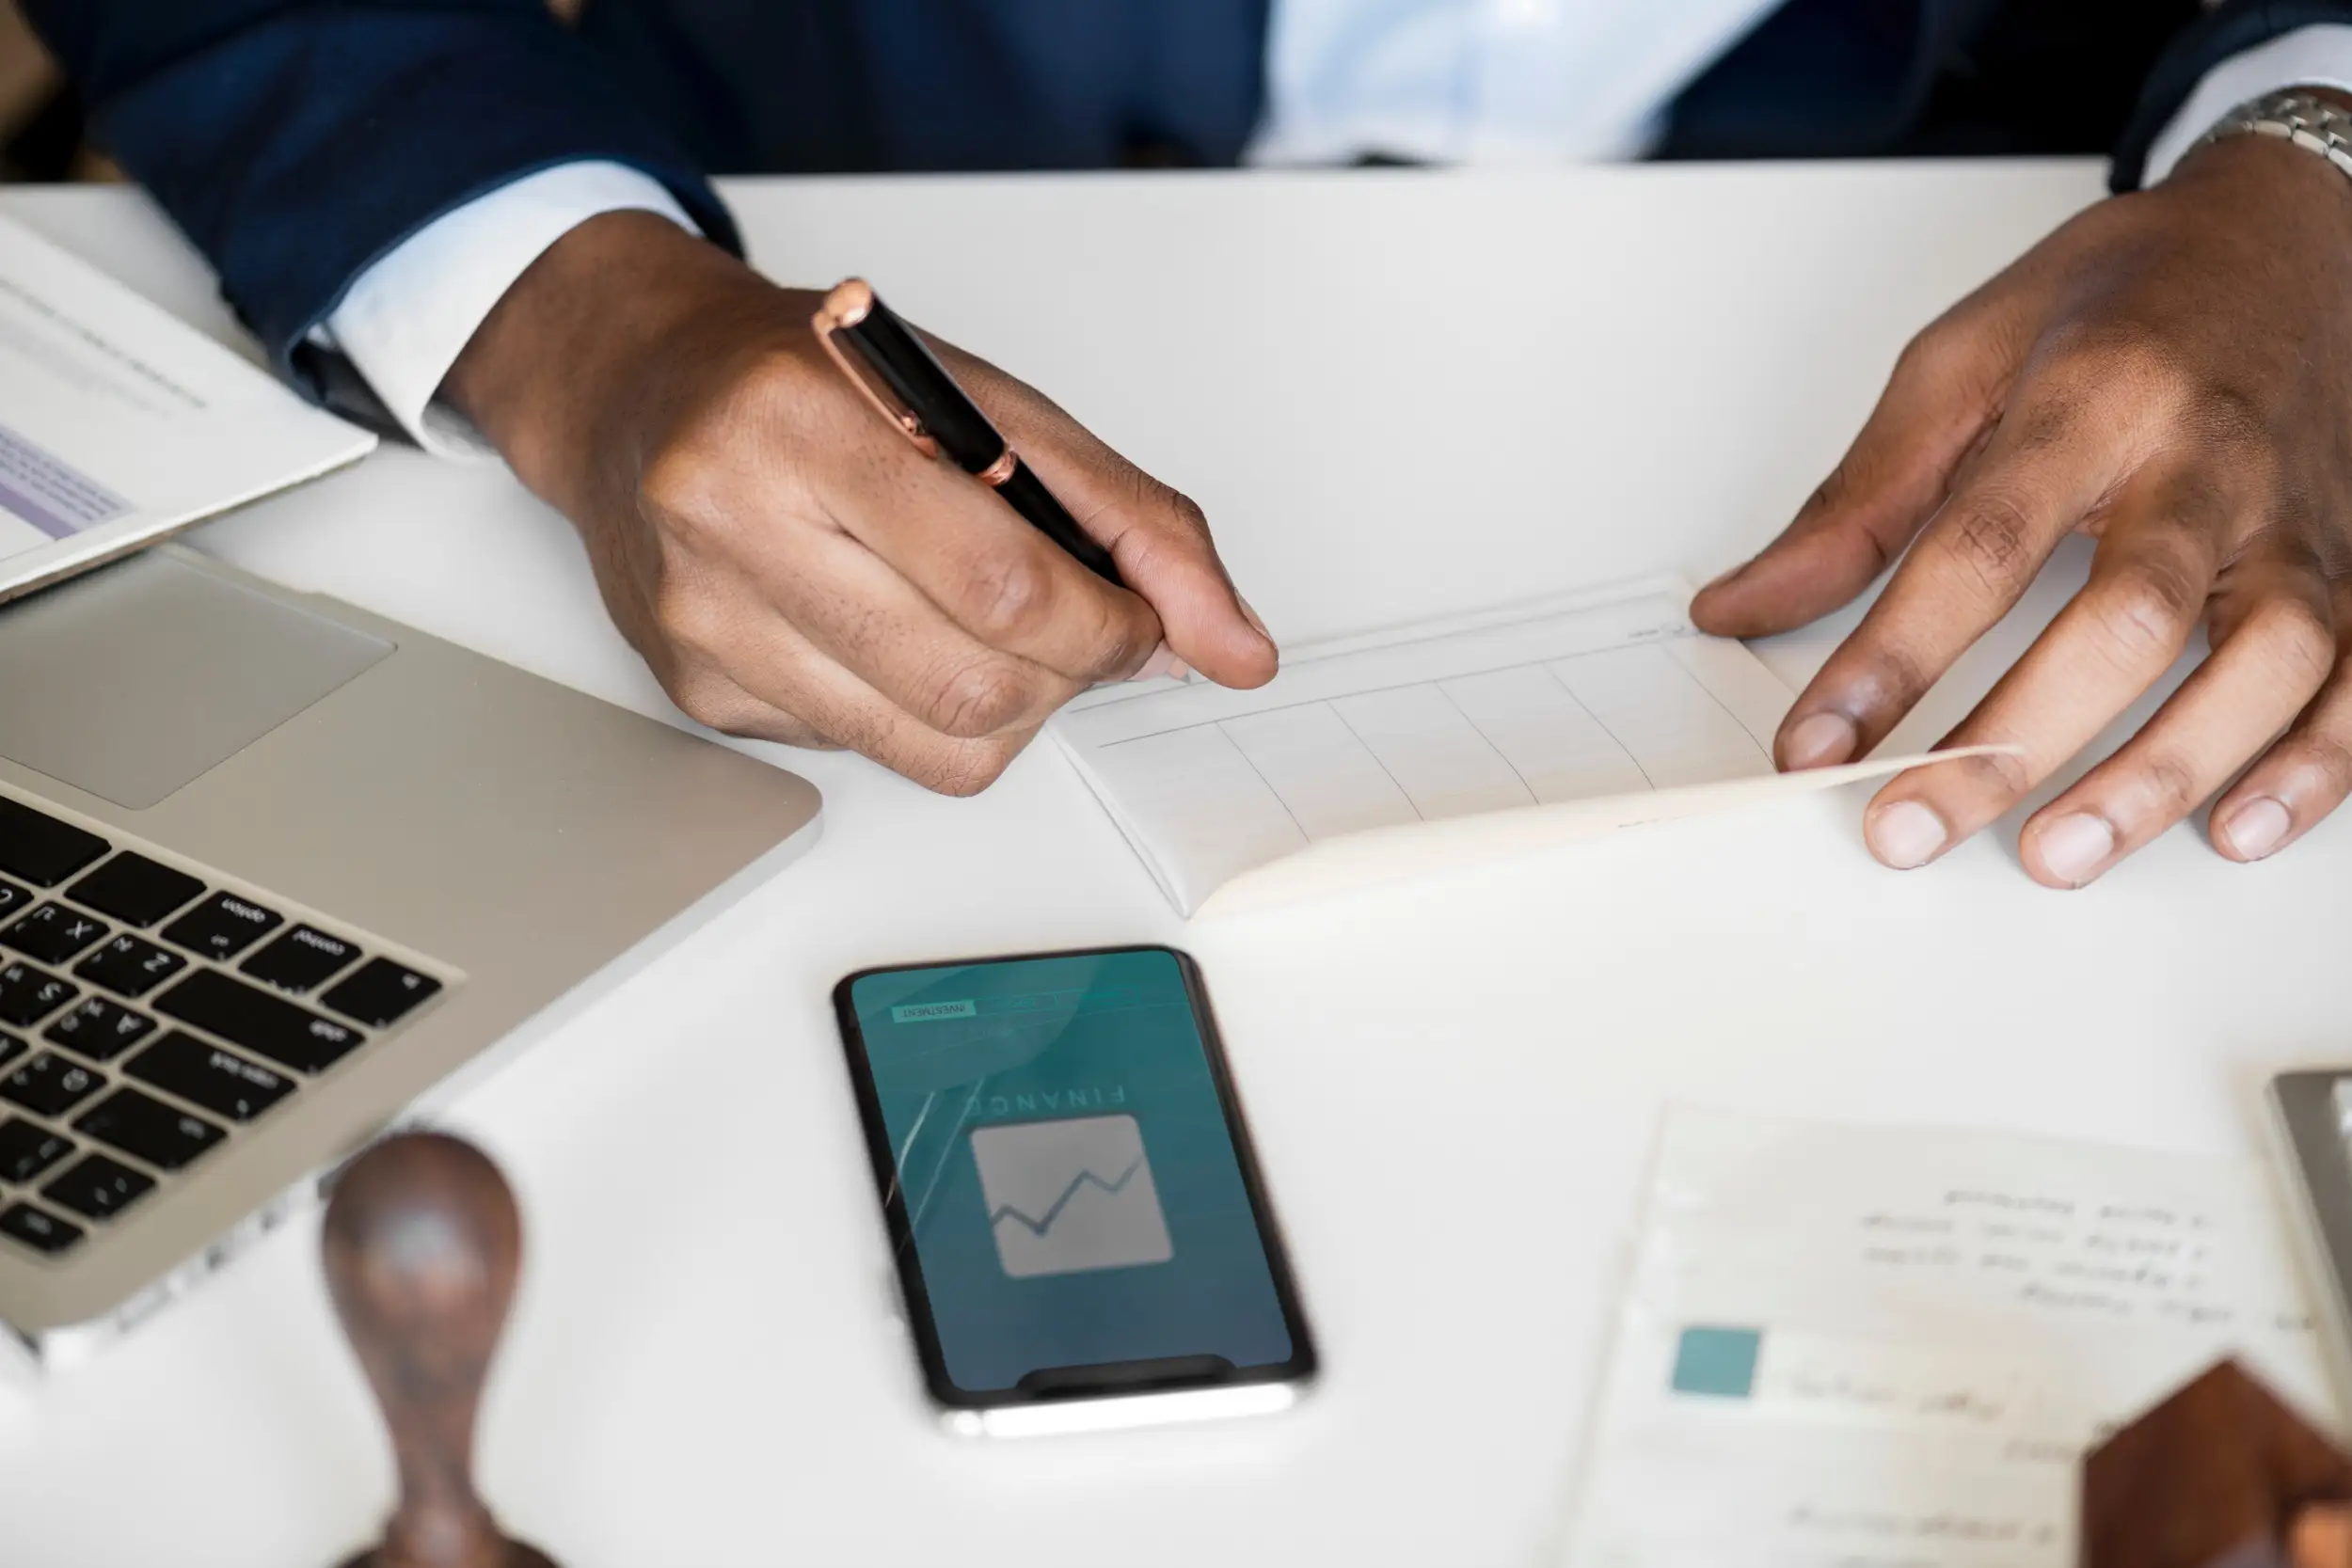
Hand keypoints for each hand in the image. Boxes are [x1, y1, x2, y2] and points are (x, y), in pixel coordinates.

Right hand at [444, 211, 1276, 792]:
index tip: (1137, 619)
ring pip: (933, 748)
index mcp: (804, 419)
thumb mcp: (990, 405)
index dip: (1108, 627)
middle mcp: (730, 519)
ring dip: (1010, 708)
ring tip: (995, 631)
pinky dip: (922, 714)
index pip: (1004, 586)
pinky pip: (872, 755)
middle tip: (1079, 627)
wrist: (640, 392)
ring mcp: (704, 620)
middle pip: (973, 686)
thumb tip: (1233, 647)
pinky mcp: (698, 693)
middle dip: (1068, 675)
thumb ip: (1132, 521)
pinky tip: (895, 633)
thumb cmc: (820, 384)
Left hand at [1691, 126, 2351, 885]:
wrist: (2293, 232)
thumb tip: (1740, 608)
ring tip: (2061, 853)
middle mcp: (2210, 461)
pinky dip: (2316, 764)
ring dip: (2165, 771)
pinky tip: (2237, 829)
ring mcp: (2298, 518)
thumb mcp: (1962, 358)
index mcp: (2097, 397)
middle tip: (1913, 826)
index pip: (1979, 545)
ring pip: (2264, 659)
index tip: (1814, 745)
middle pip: (2128, 617)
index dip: (1891, 658)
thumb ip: (1856, 500)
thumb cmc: (2123, 298)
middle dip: (2015, 738)